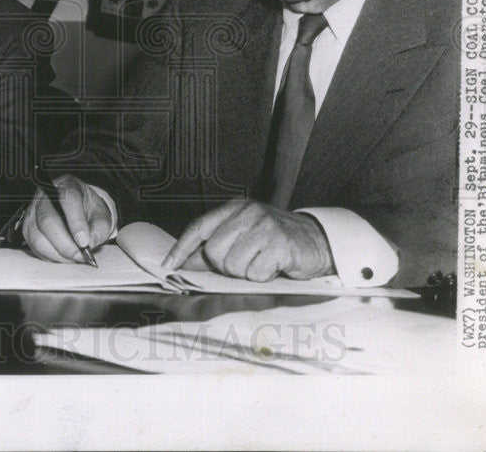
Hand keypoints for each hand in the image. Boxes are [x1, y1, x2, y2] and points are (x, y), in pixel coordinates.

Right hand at [23, 174, 113, 263]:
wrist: (78, 209)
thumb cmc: (88, 211)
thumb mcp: (101, 216)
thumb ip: (99, 229)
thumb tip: (90, 243)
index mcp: (67, 186)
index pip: (68, 199)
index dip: (76, 222)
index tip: (84, 242)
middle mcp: (46, 196)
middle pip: (47, 219)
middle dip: (65, 244)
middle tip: (80, 256)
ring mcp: (33, 211)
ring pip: (37, 236)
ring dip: (57, 253)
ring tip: (74, 258)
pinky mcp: (28, 227)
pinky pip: (34, 246)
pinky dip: (50, 256)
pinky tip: (64, 257)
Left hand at [161, 198, 334, 280]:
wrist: (317, 241)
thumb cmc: (275, 241)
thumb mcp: (243, 236)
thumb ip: (214, 247)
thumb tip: (183, 262)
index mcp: (235, 208)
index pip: (199, 227)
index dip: (181, 248)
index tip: (167, 266)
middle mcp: (248, 213)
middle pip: (214, 252)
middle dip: (225, 266)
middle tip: (245, 262)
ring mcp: (265, 226)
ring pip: (232, 265)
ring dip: (246, 272)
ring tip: (261, 263)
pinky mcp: (279, 244)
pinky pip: (255, 273)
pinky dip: (263, 277)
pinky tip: (274, 266)